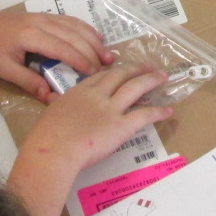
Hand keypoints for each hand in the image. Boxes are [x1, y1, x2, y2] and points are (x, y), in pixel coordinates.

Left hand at [0, 7, 111, 102]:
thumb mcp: (5, 70)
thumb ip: (29, 82)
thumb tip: (52, 97)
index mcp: (31, 36)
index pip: (63, 48)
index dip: (81, 61)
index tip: (94, 74)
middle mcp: (42, 23)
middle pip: (74, 36)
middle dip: (92, 52)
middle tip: (106, 68)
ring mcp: (45, 17)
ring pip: (76, 26)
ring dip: (93, 40)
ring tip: (107, 55)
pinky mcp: (46, 15)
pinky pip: (71, 20)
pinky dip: (86, 30)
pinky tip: (95, 39)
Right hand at [22, 63, 172, 172]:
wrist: (55, 149)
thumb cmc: (47, 136)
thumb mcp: (51, 112)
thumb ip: (59, 105)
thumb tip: (55, 102)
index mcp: (79, 91)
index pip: (101, 76)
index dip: (115, 71)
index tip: (122, 69)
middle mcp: (98, 95)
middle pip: (121, 75)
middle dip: (136, 69)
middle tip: (148, 67)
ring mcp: (111, 109)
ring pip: (135, 88)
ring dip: (150, 80)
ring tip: (162, 77)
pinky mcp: (122, 125)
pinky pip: (144, 115)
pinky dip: (158, 112)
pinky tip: (168, 110)